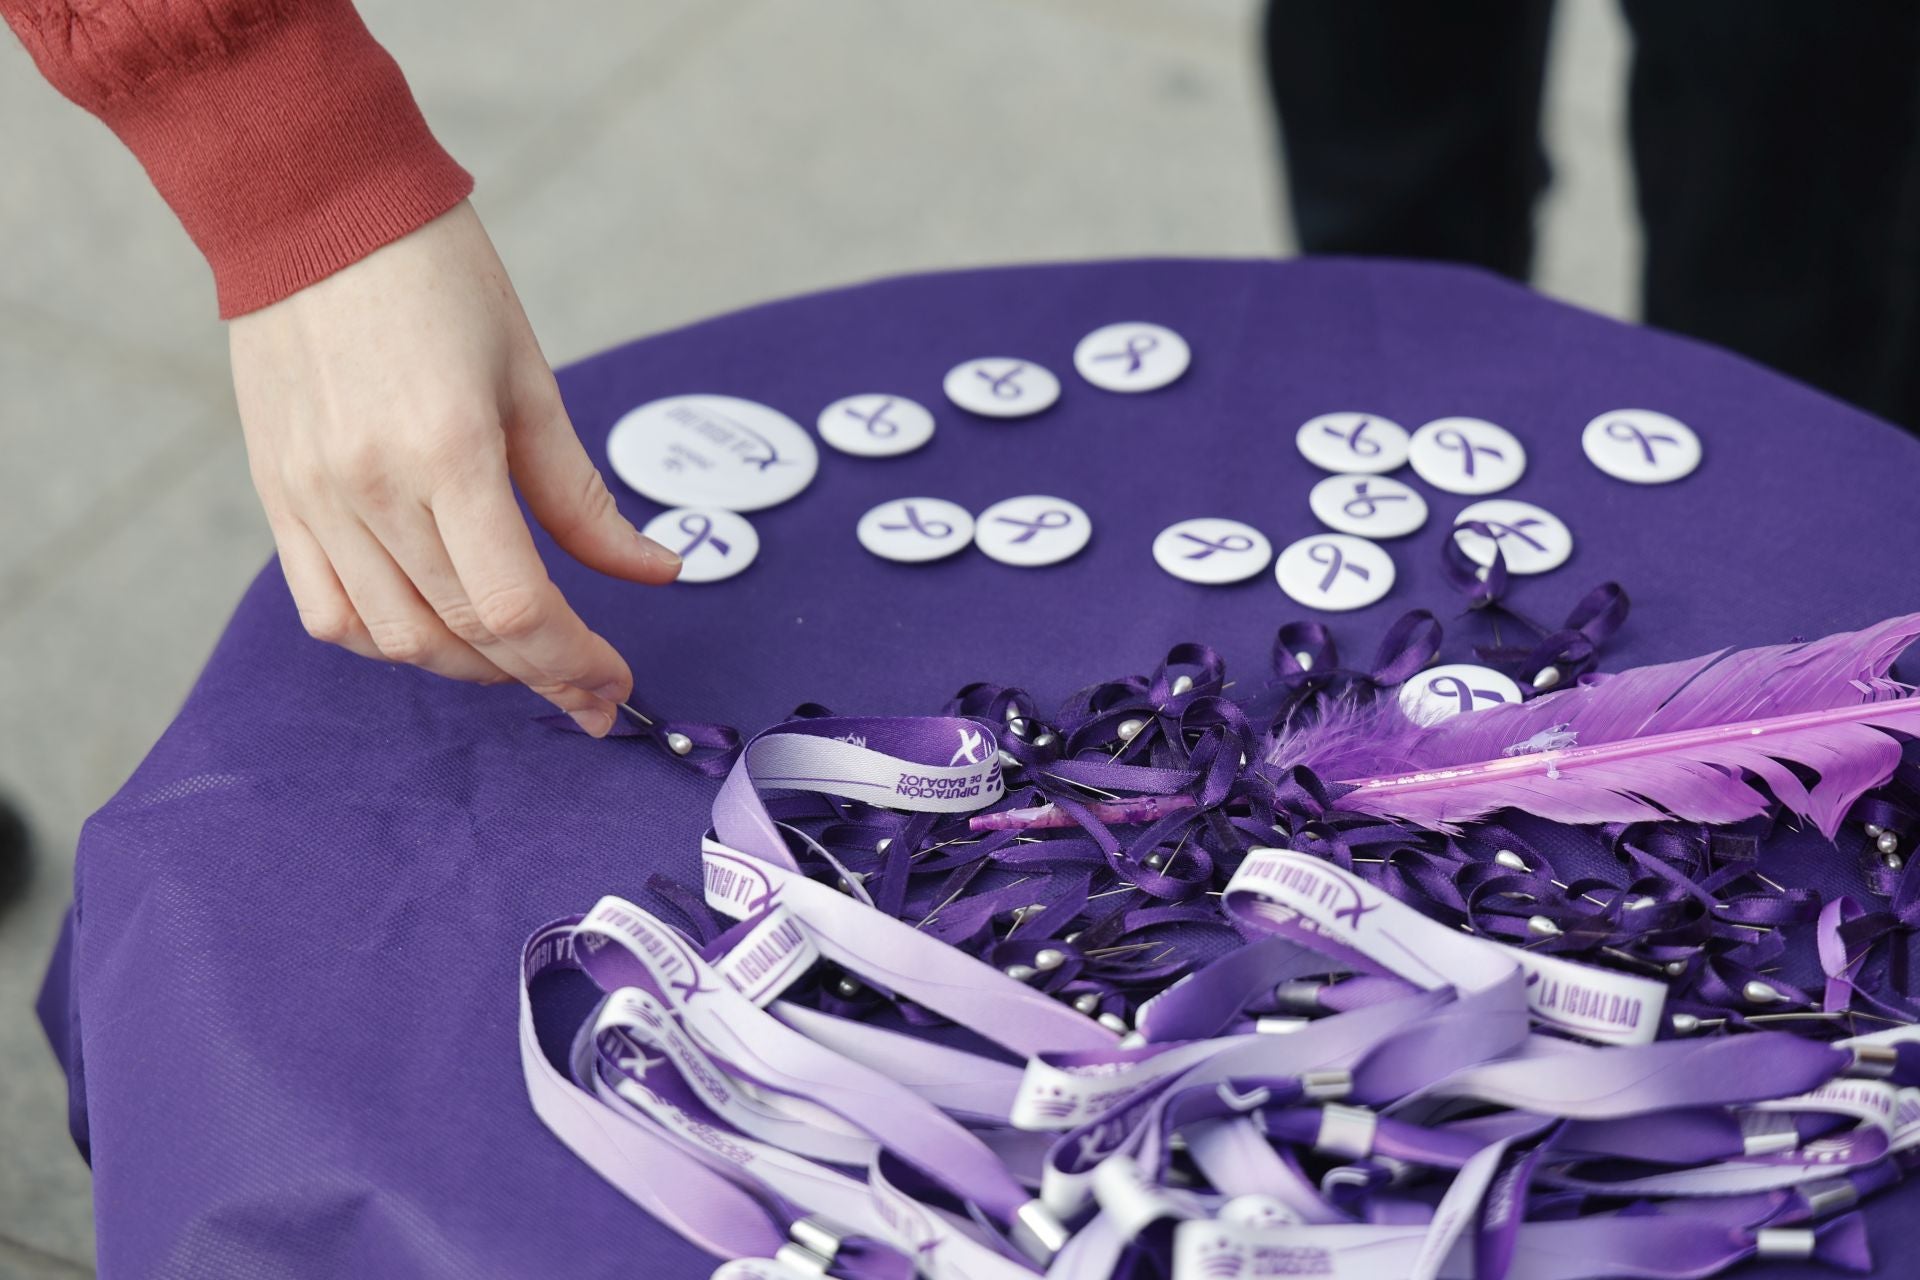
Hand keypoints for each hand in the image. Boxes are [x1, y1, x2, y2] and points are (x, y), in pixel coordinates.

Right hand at [228, 201, 678, 735]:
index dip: (574, 662)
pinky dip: (387, 642)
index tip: (615, 680)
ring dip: (470, 669)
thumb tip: (659, 573)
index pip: (515, 608)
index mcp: (448, 452)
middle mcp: (370, 489)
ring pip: (394, 640)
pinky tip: (437, 634)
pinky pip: (327, 612)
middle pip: (463, 635)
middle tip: (589, 691)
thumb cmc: (440, 280)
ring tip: (523, 661)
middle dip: (540, 677)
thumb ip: (584, 499)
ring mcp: (312, 499)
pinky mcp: (278, 498)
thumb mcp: (532, 382)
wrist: (314, 210)